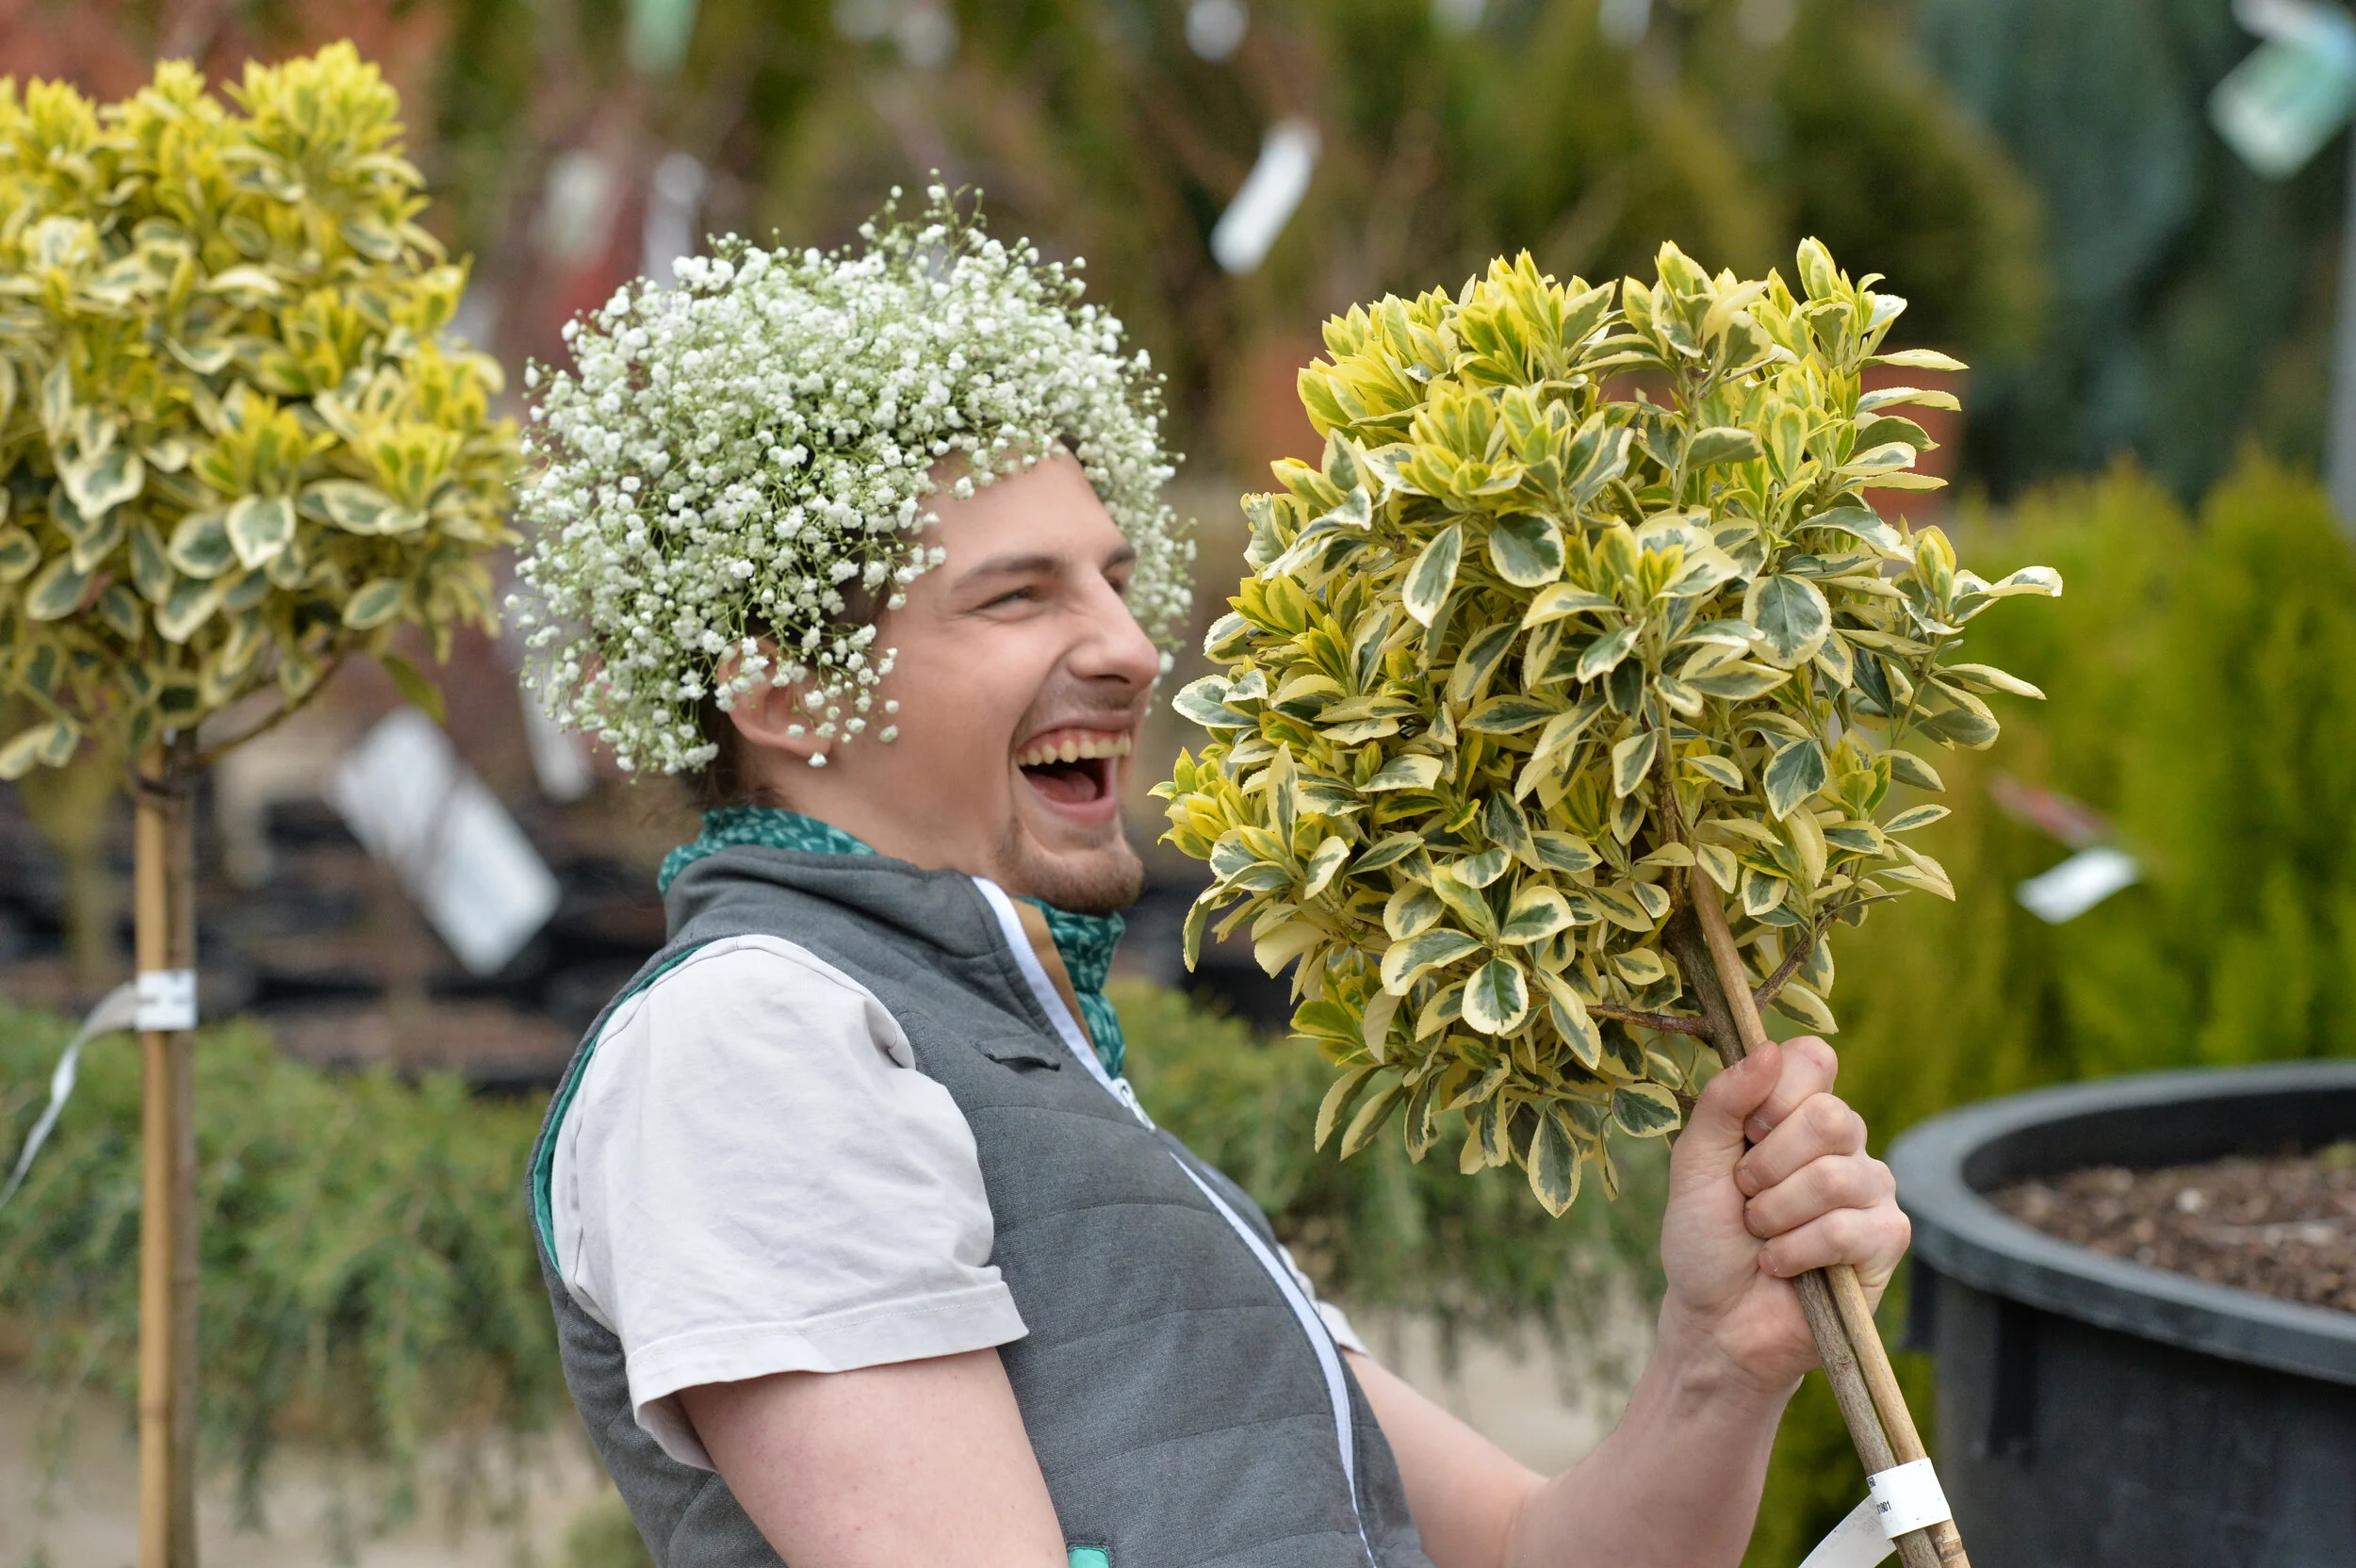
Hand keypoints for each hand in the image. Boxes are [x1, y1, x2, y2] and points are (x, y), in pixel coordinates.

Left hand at [1655, 1037, 1909, 1394]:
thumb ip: (1723, 1102)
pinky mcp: (1888, 1239)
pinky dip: (1795, 1251)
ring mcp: (1871, 1189)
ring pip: (1834, 1176)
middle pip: (1830, 1116)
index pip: (1814, 1061)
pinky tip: (1780, 1266)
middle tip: (1745, 1197)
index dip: (1777, 1094)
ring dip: (1775, 1215)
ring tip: (1761, 1236)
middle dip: (1767, 1166)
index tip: (1745, 1134)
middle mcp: (1843, 1143)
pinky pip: (1846, 1229)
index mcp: (1797, 1114)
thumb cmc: (1705, 1239)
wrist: (1715, 1320)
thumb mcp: (1694, 1163)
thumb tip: (1767, 1049)